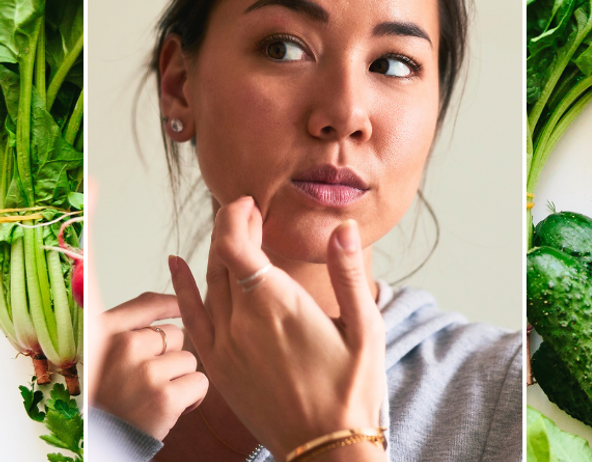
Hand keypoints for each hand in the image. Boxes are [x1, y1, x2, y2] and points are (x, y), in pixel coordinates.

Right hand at [91, 292, 207, 439]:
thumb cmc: (104, 396)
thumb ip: (127, 322)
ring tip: (153, 396)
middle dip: (169, 356)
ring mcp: (145, 372)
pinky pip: (199, 382)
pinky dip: (191, 397)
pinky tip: (169, 408)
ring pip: (189, 359)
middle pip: (175, 334)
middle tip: (145, 380)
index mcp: (101, 334)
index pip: (147, 303)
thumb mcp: (99, 353)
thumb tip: (173, 296)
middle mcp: (122, 348)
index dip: (170, 303)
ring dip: (179, 378)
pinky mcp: (165, 397)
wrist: (98, 441)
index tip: (181, 305)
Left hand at [169, 197, 386, 459]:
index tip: (249, 202)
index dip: (236, 216)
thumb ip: (348, 274)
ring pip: (207, 284)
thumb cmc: (352, 389)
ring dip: (216, 253)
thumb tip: (343, 228)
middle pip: (220, 258)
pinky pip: (190, 318)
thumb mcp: (366, 327)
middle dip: (230, 228)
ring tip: (231, 233)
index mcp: (278, 306)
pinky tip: (176, 266)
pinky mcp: (218, 366)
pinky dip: (181, 288)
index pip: (235, 245)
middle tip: (247, 211)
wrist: (325, 446)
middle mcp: (242, 322)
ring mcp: (225, 346)